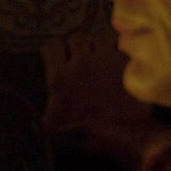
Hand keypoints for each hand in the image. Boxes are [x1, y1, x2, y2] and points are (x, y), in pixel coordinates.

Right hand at [39, 30, 164, 170]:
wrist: (127, 134)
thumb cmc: (91, 133)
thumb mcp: (59, 127)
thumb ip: (49, 116)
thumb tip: (42, 118)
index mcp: (60, 77)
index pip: (52, 46)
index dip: (57, 50)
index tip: (62, 57)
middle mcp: (80, 63)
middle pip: (76, 37)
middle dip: (80, 46)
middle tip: (86, 58)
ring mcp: (105, 59)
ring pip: (100, 36)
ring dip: (102, 45)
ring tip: (106, 57)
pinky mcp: (127, 60)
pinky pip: (122, 44)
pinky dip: (121, 49)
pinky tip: (122, 60)